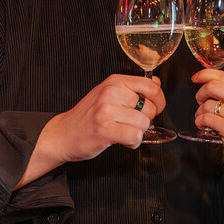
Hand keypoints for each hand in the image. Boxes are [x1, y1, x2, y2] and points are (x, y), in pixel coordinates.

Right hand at [41, 74, 165, 162]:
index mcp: (114, 81)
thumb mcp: (108, 93)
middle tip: (131, 124)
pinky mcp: (105, 129)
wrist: (63, 133)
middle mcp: (111, 93)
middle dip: (146, 120)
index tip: (155, 108)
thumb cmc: (88, 116)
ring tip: (123, 132)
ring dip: (137, 133)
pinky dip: (132, 143)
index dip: (159, 100)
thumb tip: (156, 82)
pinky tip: (122, 140)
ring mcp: (107, 111)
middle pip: (150, 108)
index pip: (151, 86)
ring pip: (144, 124)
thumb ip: (132, 88)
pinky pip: (134, 136)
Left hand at [193, 69, 223, 183]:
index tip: (196, 77)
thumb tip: (212, 83)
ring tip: (204, 118)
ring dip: (199, 111)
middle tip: (200, 101)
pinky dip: (199, 121)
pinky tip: (204, 126)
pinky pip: (205, 118)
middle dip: (200, 93)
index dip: (206, 74)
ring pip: (207, 104)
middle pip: (213, 86)